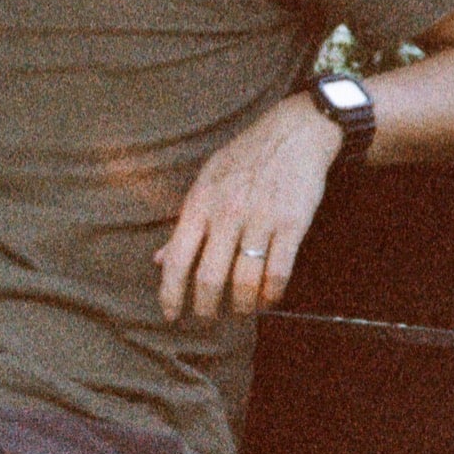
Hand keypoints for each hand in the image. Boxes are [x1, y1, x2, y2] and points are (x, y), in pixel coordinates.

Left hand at [158, 92, 340, 322]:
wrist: (294, 133)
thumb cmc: (244, 159)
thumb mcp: (205, 182)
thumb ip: (184, 223)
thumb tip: (159, 260)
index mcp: (200, 204)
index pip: (177, 259)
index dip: (170, 293)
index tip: (170, 314)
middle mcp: (227, 214)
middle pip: (209, 279)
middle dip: (205, 309)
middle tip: (207, 319)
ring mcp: (260, 220)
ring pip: (245, 282)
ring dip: (241, 307)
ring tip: (239, 312)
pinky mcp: (292, 224)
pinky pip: (278, 272)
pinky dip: (271, 295)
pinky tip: (267, 300)